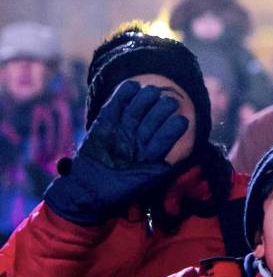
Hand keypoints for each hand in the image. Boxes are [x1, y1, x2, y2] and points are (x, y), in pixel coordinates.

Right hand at [44, 80, 187, 224]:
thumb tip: (170, 162)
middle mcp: (139, 138)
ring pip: (138, 109)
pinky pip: (115, 105)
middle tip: (168, 102)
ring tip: (152, 91)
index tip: (182, 121)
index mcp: (152, 151)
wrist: (87, 190)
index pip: (166, 136)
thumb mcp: (141, 184)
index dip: (173, 128)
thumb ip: (155, 170)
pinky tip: (133, 85)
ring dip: (146, 98)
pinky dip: (123, 94)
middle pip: (153, 118)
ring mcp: (123, 129)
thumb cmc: (117, 190)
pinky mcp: (105, 122)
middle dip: (162, 109)